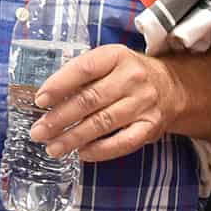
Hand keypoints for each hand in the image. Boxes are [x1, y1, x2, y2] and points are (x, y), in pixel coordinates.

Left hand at [30, 44, 176, 162]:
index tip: (40, 100)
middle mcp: (132, 78)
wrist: (172, 87)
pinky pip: (123, 142)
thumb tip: (47, 99)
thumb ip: (83, 76)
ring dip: (73, 138)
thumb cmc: (128, 75)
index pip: (84, 68)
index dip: (59, 84)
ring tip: (52, 147)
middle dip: (60, 118)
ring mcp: (143, 103)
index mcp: (117, 56)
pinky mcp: (150, 127)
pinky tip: (82, 154)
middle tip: (38, 131)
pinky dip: (100, 150)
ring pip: (102, 123)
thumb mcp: (109, 62)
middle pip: (90, 99)